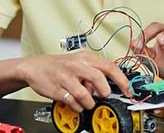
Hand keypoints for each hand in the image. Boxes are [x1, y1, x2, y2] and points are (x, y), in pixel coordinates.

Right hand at [16, 51, 130, 112]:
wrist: (35, 67)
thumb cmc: (61, 65)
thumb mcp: (80, 63)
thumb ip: (95, 73)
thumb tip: (109, 87)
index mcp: (86, 58)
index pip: (110, 67)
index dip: (122, 80)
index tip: (128, 91)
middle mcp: (77, 65)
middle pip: (98, 78)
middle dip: (105, 91)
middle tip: (104, 96)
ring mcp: (66, 76)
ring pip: (84, 93)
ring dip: (89, 102)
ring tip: (88, 102)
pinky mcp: (56, 89)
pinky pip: (71, 101)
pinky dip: (77, 106)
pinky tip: (76, 104)